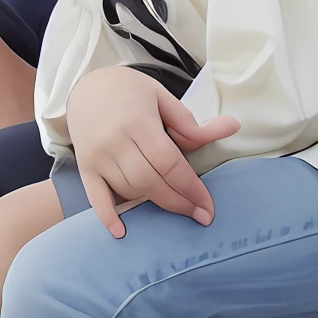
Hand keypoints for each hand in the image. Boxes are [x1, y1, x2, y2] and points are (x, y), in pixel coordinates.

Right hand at [67, 65, 239, 235]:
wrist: (85, 85)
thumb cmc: (128, 90)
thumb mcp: (161, 97)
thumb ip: (190, 122)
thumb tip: (232, 127)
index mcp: (138, 122)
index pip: (169, 164)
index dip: (191, 188)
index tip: (208, 206)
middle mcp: (115, 141)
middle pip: (151, 182)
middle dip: (179, 202)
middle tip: (199, 215)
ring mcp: (97, 156)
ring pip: (129, 190)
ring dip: (154, 203)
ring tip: (174, 206)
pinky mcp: (85, 166)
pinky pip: (95, 196)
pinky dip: (107, 216)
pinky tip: (121, 232)